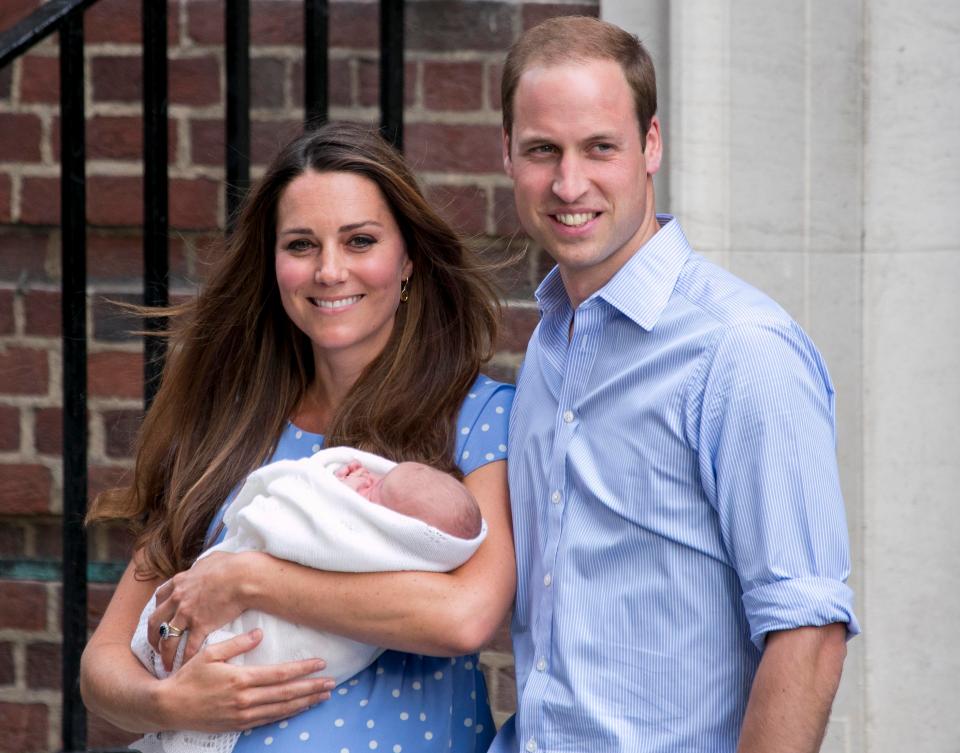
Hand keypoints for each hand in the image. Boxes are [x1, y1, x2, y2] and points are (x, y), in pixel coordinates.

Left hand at [148, 551, 252, 669]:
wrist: (243, 576)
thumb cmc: (232, 565)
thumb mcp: (210, 559)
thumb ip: (201, 565)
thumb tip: (203, 566)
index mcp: (180, 582)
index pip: (160, 598)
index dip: (157, 609)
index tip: (160, 618)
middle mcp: (178, 599)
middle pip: (155, 620)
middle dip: (152, 636)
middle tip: (154, 645)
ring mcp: (187, 614)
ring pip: (167, 638)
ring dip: (164, 652)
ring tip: (165, 664)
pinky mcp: (200, 626)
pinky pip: (189, 647)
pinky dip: (185, 659)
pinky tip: (185, 667)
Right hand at [156, 629, 334, 731]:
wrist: (168, 707)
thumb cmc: (189, 676)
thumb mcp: (211, 653)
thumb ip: (238, 643)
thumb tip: (260, 633)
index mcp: (240, 678)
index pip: (280, 674)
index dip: (303, 669)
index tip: (321, 664)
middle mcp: (245, 699)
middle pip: (287, 694)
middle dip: (312, 688)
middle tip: (332, 683)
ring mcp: (242, 715)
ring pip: (281, 709)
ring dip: (305, 702)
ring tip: (323, 696)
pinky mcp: (238, 725)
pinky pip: (269, 720)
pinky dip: (287, 714)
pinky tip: (299, 708)